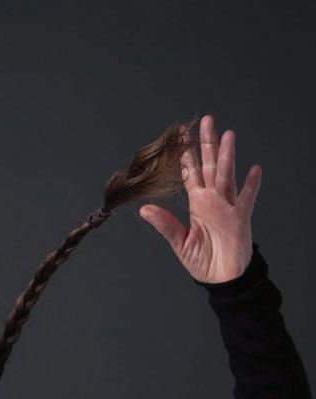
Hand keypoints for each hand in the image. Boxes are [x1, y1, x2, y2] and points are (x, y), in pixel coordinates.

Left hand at [139, 114, 262, 282]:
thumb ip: (164, 224)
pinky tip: (254, 169)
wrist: (221, 277)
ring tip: (227, 135)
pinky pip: (246, 200)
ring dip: (226, 157)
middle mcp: (213, 201)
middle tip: (205, 121)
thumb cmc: (203, 259)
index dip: (187, 156)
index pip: (192, 175)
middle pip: (210, 167)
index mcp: (198, 204)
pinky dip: (251, 186)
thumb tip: (143, 209)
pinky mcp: (240, 219)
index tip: (181, 137)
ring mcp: (228, 208)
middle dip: (207, 145)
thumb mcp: (179, 242)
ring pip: (226, 177)